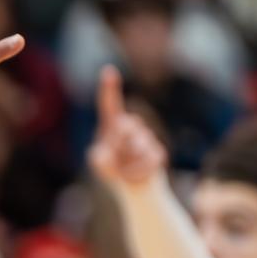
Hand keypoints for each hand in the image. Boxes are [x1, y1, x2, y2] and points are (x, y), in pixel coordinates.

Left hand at [88, 66, 166, 189]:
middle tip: (115, 160)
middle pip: (124, 127)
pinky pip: (147, 159)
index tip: (108, 70)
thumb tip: (116, 147)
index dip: (109, 88)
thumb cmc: (113, 169)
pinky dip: (137, 171)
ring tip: (125, 170)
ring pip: (137, 145)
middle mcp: (130, 126)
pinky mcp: (157, 152)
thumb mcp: (100, 161)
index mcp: (112, 125)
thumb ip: (101, 154)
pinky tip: (135, 174)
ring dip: (127, 162)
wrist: (132, 187)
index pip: (110, 105)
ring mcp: (145, 138)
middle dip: (118, 145)